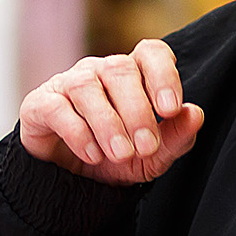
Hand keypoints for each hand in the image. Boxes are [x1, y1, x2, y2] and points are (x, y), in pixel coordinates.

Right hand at [19, 39, 204, 185]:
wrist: (69, 182)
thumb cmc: (114, 158)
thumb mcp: (152, 157)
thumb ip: (176, 137)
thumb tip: (195, 114)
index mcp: (132, 75)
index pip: (151, 52)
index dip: (163, 75)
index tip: (169, 109)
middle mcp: (100, 72)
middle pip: (119, 70)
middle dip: (137, 111)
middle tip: (145, 147)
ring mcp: (67, 84)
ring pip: (87, 87)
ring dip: (108, 123)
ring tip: (121, 154)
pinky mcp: (40, 104)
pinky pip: (57, 108)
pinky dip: (78, 132)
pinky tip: (92, 155)